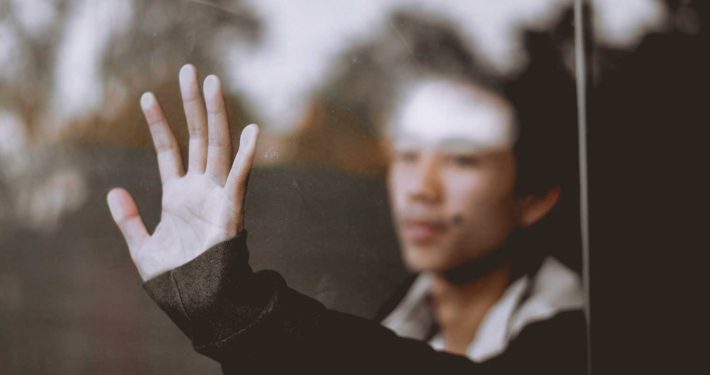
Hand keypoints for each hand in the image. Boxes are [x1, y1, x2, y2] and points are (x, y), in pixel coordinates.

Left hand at [107, 64, 258, 280]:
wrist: (198, 304)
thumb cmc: (175, 281)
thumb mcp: (142, 249)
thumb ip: (128, 220)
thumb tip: (113, 191)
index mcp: (178, 196)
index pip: (169, 150)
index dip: (159, 124)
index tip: (147, 97)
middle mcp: (200, 189)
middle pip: (197, 137)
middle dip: (192, 104)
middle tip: (190, 70)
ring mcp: (217, 196)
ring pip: (217, 147)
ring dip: (215, 116)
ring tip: (212, 83)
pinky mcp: (232, 210)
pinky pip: (240, 179)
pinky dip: (246, 156)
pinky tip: (252, 130)